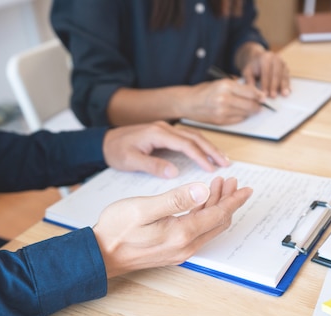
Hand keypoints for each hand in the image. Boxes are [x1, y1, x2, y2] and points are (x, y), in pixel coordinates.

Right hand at [93, 177, 252, 277]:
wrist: (100, 254)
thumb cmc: (117, 229)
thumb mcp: (144, 208)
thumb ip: (176, 199)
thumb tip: (203, 190)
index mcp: (182, 233)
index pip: (218, 214)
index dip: (233, 199)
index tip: (245, 188)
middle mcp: (186, 246)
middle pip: (217, 221)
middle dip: (227, 200)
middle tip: (231, 181)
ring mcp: (180, 251)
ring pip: (208, 227)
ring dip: (215, 206)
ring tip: (217, 186)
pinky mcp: (173, 251)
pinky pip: (197, 232)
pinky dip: (203, 215)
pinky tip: (199, 204)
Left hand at [102, 121, 229, 177]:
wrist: (103, 141)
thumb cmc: (115, 150)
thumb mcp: (130, 160)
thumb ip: (152, 165)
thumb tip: (174, 172)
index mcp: (158, 133)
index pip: (186, 144)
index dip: (200, 156)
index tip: (212, 168)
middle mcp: (165, 128)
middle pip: (195, 137)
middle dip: (212, 150)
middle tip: (226, 164)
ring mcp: (165, 129)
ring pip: (193, 136)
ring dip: (209, 147)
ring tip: (222, 159)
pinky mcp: (165, 133)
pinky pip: (187, 137)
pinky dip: (200, 145)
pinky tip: (207, 153)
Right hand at [181, 79, 263, 124]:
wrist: (188, 102)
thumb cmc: (204, 91)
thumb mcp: (220, 82)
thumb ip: (236, 87)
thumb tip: (254, 91)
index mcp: (226, 85)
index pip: (250, 91)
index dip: (259, 95)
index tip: (263, 97)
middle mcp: (225, 98)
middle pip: (250, 104)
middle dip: (258, 105)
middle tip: (260, 105)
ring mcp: (222, 111)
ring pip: (246, 113)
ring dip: (251, 112)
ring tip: (252, 109)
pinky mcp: (221, 121)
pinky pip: (238, 120)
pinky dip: (242, 117)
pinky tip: (240, 113)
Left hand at [236, 42, 289, 98]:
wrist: (257, 59)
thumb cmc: (252, 67)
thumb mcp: (247, 73)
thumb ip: (249, 82)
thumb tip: (254, 93)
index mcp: (265, 58)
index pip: (266, 73)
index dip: (265, 84)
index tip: (264, 94)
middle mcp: (275, 59)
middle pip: (276, 74)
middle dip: (275, 86)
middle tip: (273, 96)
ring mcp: (282, 63)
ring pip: (284, 75)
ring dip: (284, 86)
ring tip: (284, 95)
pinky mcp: (286, 68)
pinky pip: (287, 77)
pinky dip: (287, 85)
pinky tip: (287, 92)